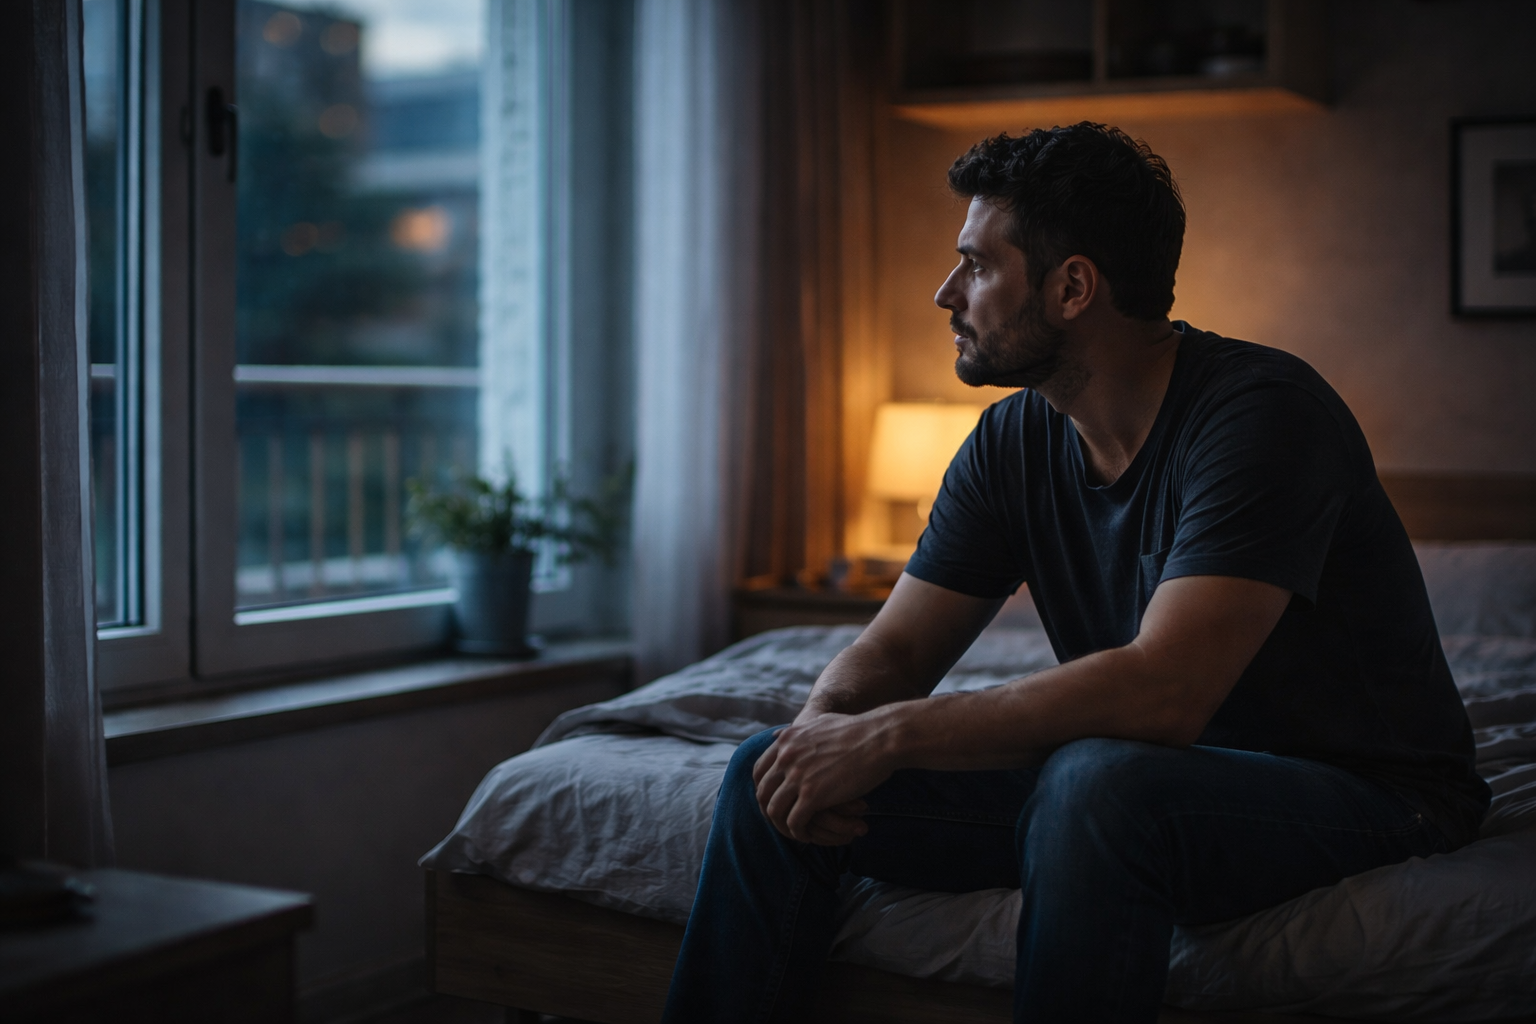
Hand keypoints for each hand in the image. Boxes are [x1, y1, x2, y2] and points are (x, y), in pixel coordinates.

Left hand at [751, 711, 898, 844]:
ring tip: (796, 832)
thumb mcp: (818, 722)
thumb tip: (776, 734)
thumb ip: (795, 731)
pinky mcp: (812, 795)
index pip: (758, 771)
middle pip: (763, 793)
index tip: (773, 801)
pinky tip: (808, 835)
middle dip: (769, 811)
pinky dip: (799, 832)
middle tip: (782, 822)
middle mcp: (786, 757)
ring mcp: (797, 776)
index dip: (763, 790)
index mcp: (786, 740)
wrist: (880, 737)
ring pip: (775, 811)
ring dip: (783, 826)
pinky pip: (795, 822)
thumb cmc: (857, 731)